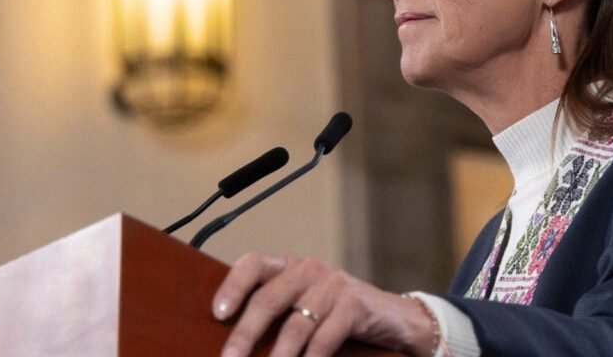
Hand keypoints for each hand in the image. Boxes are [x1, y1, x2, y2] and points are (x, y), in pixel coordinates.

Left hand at [212, 252, 437, 356]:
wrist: (394, 317)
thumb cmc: (338, 315)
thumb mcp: (304, 307)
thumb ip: (277, 314)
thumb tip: (235, 343)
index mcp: (290, 266)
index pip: (254, 263)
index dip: (233, 285)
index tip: (217, 313)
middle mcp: (309, 270)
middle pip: (269, 298)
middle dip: (246, 333)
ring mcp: (333, 286)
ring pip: (296, 323)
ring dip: (277, 354)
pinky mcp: (354, 305)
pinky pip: (325, 337)